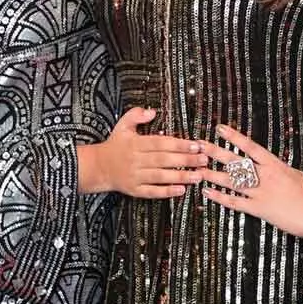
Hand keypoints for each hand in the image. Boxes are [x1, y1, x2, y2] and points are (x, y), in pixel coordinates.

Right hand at [78, 107, 206, 197]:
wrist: (98, 167)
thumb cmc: (115, 144)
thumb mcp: (122, 125)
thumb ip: (136, 115)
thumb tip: (152, 111)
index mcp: (135, 143)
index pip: (160, 143)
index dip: (179, 144)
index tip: (196, 145)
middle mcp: (136, 160)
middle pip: (164, 160)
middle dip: (185, 160)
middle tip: (204, 160)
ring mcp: (135, 176)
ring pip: (160, 177)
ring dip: (180, 177)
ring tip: (198, 176)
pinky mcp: (134, 190)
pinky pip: (152, 192)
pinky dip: (166, 192)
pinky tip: (181, 190)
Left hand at [199, 124, 302, 237]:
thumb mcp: (299, 175)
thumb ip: (282, 171)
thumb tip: (273, 168)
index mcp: (275, 164)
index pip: (250, 146)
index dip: (233, 137)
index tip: (219, 128)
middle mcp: (265, 176)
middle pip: (235, 161)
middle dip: (216, 152)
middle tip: (198, 145)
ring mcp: (261, 192)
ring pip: (231, 181)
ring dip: (213, 174)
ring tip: (197, 169)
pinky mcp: (260, 209)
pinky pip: (236, 202)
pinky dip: (220, 197)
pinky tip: (208, 193)